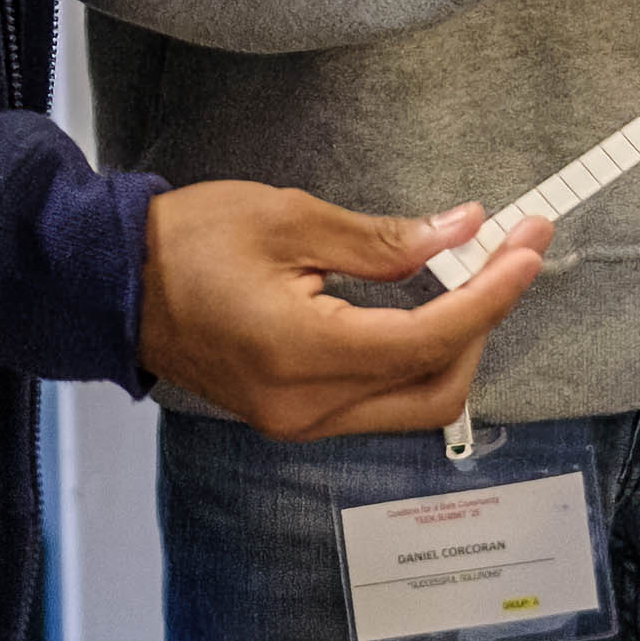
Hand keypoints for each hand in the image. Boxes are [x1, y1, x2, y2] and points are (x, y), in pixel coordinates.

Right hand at [142, 185, 550, 437]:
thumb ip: (383, 239)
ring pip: (413, 403)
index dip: (490, 297)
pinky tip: (432, 305)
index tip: (528, 249)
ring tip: (479, 275)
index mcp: (300, 354)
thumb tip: (462, 234)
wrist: (112, 285)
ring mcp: (299, 421)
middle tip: (511, 256)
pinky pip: (380, 400)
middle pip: (436, 389)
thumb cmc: (186, 241)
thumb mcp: (289, 219)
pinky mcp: (294, 416)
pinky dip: (417, 356)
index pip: (428, 341)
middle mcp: (305, 407)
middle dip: (485, 324)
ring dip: (457, 343)